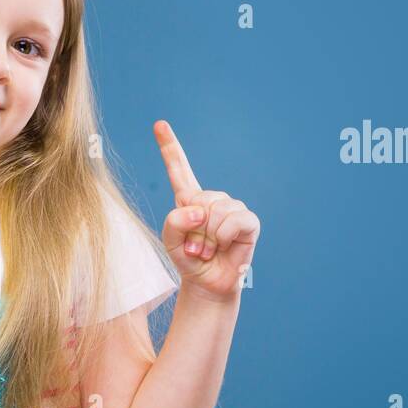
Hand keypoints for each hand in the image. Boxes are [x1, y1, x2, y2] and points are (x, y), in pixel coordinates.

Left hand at [153, 120, 260, 301]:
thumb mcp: (170, 242)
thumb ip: (175, 222)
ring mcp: (232, 208)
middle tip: (196, 247)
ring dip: (208, 238)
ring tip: (209, 250)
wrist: (208, 283)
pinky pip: (234, 220)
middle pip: (197, 200)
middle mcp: (212, 199)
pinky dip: (224, 237)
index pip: (180, 169)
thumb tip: (199, 210)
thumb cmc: (189, 260)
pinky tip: (224, 247)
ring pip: (214, 211)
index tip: (159, 124)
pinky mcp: (248, 221)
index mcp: (189, 199)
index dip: (170, 147)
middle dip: (193, 229)